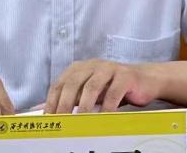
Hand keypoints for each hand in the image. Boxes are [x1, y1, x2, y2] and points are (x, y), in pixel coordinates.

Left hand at [45, 59, 162, 114]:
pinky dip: (107, 107)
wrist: (145, 80)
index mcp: (80, 68)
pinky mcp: (125, 76)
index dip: (52, 101)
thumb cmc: (113, 88)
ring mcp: (109, 69)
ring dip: (85, 106)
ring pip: (92, 86)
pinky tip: (104, 119)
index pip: (60, 83)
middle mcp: (92, 65)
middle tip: (62, 122)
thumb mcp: (89, 93)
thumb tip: (41, 110)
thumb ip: (70, 99)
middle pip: (73, 83)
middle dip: (65, 103)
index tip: (49, 119)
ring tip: (81, 122)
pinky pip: (114, 92)